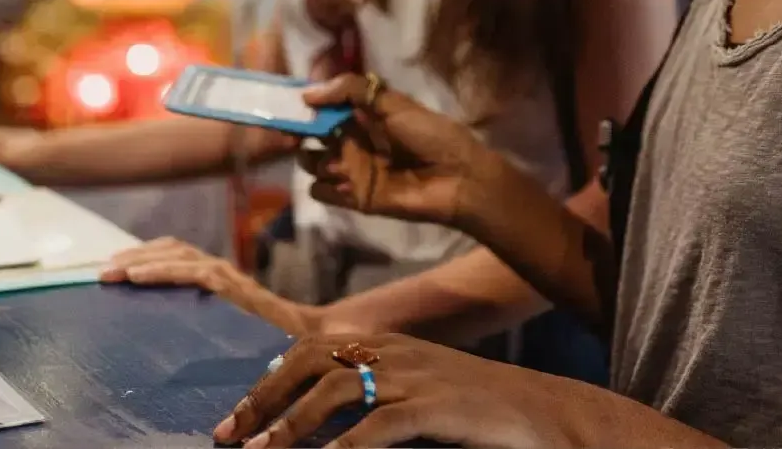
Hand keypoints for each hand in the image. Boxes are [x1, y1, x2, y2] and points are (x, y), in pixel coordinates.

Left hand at [99, 237, 316, 336]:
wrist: (306, 341)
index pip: (174, 253)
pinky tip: (137, 278)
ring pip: (177, 254)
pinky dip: (161, 270)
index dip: (142, 256)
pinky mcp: (231, 286)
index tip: (111, 269)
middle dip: (133, 256)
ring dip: (140, 260)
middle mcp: (218, 268)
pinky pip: (190, 272)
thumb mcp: (220, 325)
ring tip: (112, 273)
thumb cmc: (265, 340)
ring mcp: (226, 274)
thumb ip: (196, 317)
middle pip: (171, 248)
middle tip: (101, 272)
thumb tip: (156, 326)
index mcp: (215, 275)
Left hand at [212, 333, 565, 448]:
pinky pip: (380, 425)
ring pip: (335, 392)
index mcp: (389, 345)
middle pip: (312, 362)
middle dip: (265, 400)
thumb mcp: (422, 392)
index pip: (311, 349)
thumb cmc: (483, 412)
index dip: (268, 382)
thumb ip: (375, 397)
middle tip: (230, 436)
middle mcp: (396, 352)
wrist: (550, 414)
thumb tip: (320, 424)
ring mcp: (418, 376)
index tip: (236, 420)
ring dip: (290, 427)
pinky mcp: (440, 406)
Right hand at [299, 75, 493, 227]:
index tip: (292, 104)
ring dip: (315, 160)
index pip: (324, 107)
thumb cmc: (430, 135)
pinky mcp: (355, 198)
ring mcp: (352, 170)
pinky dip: (324, 186)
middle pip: (311, 136)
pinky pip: (321, 192)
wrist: (458, 179)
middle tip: (296, 134)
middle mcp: (353, 141)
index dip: (306, 105)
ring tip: (339, 161)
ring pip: (312, 163)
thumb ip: (351, 90)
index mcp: (363, 115)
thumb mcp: (394, 103)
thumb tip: (307, 93)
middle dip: (299, 132)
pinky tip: (343, 181)